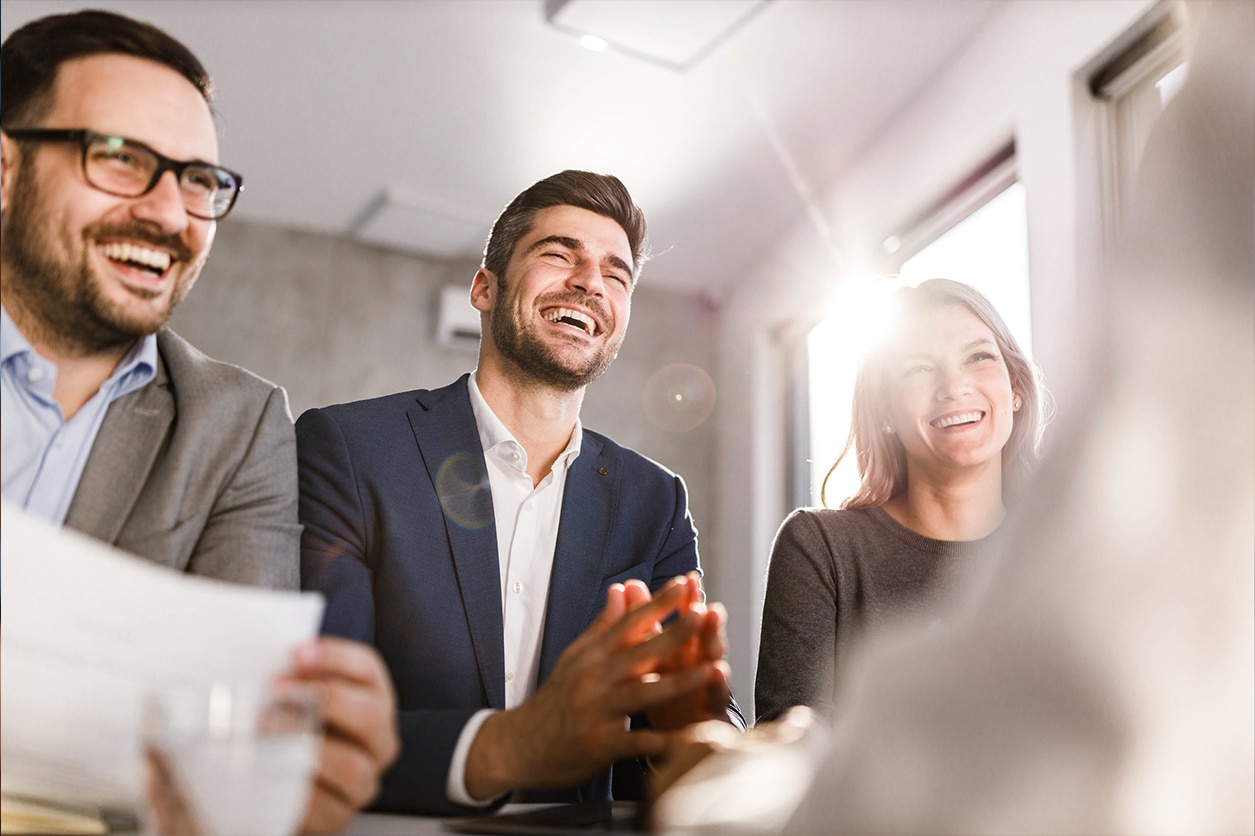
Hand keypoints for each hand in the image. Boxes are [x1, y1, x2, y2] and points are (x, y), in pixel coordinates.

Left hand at [285, 637, 399, 834]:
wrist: (282, 785)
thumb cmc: (290, 729)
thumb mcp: (296, 696)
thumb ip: (290, 677)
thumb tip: (260, 655)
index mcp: (373, 698)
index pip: (367, 669)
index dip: (335, 657)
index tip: (297, 652)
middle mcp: (379, 739)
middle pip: (372, 715)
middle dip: (326, 700)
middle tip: (278, 691)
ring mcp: (364, 780)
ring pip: (353, 766)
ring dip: (308, 748)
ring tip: (268, 734)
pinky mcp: (341, 815)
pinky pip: (326, 808)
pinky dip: (298, 792)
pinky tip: (271, 775)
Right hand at [464, 574, 719, 799]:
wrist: (517, 746)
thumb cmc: (552, 701)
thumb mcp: (574, 657)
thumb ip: (602, 624)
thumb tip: (621, 588)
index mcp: (592, 656)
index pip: (628, 622)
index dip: (657, 603)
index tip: (684, 584)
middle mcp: (594, 679)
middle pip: (639, 652)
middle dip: (674, 633)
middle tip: (703, 614)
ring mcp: (596, 712)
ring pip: (641, 692)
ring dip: (679, 681)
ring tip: (711, 671)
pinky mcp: (598, 745)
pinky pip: (636, 742)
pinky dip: (663, 741)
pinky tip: (690, 739)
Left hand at [635, 573, 732, 731]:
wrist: (670, 738)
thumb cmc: (661, 689)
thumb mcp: (649, 654)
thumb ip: (642, 620)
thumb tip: (627, 584)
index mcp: (682, 651)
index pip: (688, 622)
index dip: (689, 602)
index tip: (689, 579)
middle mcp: (699, 669)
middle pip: (706, 646)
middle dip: (710, 630)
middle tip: (712, 611)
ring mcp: (706, 695)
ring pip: (714, 681)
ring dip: (717, 673)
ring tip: (718, 667)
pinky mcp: (706, 724)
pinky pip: (709, 718)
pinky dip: (711, 710)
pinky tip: (713, 701)